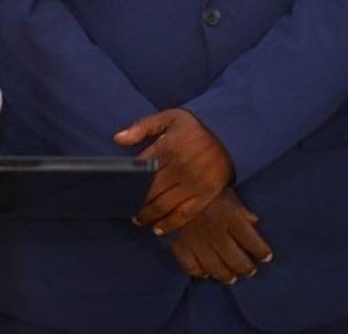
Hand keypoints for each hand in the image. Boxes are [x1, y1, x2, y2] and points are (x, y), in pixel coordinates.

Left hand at [114, 107, 232, 232]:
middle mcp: (179, 169)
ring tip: (138, 220)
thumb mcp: (168, 117)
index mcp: (167, 149)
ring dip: (149, 216)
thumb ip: (142, 126)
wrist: (231, 135)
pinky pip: (185, 213)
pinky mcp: (206, 194)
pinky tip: (159, 229)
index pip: (140, 169)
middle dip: (136, 203)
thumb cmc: (196, 126)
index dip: (127, 181)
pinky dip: (171, 223)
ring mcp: (193, 184)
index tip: (117, 188)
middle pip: (151, 191)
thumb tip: (117, 138)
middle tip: (126, 208)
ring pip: (165, 205)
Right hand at [166, 189, 270, 283]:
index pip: (254, 244)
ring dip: (226, 275)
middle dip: (246, 269)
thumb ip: (240, 208)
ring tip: (231, 277)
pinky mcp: (179, 245)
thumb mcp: (224, 191)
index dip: (262, 253)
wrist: (168, 185)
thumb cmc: (201, 187)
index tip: (266, 257)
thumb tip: (254, 221)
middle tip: (249, 271)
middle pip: (237, 261)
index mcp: (230, 218)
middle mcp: (216, 233)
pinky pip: (191, 267)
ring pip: (216, 268)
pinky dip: (199, 272)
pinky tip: (205, 272)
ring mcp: (197, 241)